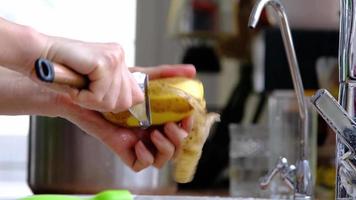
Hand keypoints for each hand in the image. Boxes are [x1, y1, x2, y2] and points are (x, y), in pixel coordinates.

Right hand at [36, 37, 143, 112]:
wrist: (37, 55)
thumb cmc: (59, 71)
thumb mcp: (92, 83)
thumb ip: (114, 89)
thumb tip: (137, 100)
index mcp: (118, 59)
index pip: (136, 94)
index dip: (116, 103)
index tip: (96, 94)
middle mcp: (119, 56)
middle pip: (127, 101)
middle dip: (102, 103)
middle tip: (83, 89)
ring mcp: (114, 58)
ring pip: (112, 101)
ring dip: (89, 100)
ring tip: (76, 83)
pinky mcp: (105, 62)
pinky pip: (99, 97)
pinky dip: (82, 98)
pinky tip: (73, 82)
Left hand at [60, 64, 195, 170]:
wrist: (88, 91)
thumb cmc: (115, 85)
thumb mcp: (145, 77)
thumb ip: (168, 74)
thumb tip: (193, 71)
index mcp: (160, 117)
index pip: (182, 128)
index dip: (189, 126)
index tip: (188, 116)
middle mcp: (153, 131)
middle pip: (177, 146)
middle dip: (179, 139)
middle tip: (169, 126)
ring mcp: (140, 142)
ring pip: (164, 158)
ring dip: (166, 149)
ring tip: (155, 134)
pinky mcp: (126, 151)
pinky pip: (142, 165)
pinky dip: (146, 158)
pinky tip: (139, 144)